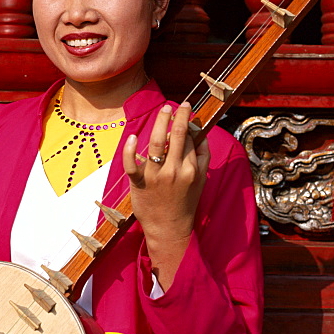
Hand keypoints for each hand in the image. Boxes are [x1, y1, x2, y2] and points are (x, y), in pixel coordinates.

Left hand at [123, 101, 209, 288]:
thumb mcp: (201, 180)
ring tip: (164, 110)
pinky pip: (132, 164)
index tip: (186, 111)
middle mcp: (174, 171)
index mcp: (190, 169)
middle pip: (177, 136)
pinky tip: (133, 137)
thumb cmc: (185, 202)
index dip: (187, 122)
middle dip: (178, 116)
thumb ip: (203, 157)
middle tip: (179, 105)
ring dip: (160, 122)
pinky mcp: (139, 184)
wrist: (169, 228)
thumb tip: (201, 134)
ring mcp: (155, 177)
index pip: (190, 139)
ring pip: (157, 143)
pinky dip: (130, 150)